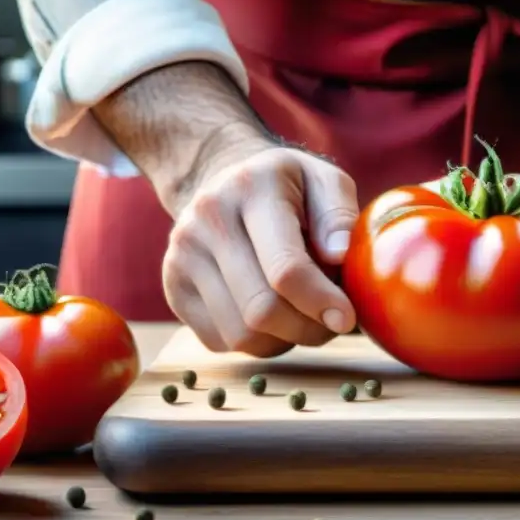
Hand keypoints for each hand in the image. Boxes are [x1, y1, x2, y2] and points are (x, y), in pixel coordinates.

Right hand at [161, 143, 358, 356]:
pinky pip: (219, 341)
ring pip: (240, 334)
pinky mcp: (173, 287)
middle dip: (307, 328)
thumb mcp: (324, 180)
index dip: (320, 301)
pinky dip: (256, 342)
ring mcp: (182, 255)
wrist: (223, 178)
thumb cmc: (288, 187)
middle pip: (261, 309)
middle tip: (332, 322)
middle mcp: (208, 220)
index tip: (346, 318)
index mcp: (252, 189)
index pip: (285, 266)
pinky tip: (273, 317)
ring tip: (304, 316)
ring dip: (284, 339)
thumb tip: (339, 256)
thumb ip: (338, 215)